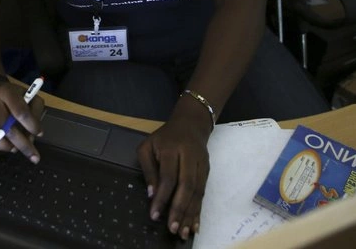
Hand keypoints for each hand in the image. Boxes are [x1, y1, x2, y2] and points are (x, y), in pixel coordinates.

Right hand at [0, 82, 43, 162]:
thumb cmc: (13, 97)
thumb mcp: (28, 96)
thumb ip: (35, 112)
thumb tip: (35, 134)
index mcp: (6, 92)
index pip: (20, 112)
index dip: (32, 125)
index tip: (39, 133)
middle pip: (6, 128)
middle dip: (22, 145)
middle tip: (33, 156)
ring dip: (5, 147)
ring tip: (14, 148)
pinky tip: (2, 146)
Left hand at [137, 104, 210, 240]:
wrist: (191, 124)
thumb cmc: (164, 138)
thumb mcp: (147, 147)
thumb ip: (148, 169)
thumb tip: (152, 195)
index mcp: (172, 149)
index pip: (168, 176)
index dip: (162, 197)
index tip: (155, 215)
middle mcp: (190, 157)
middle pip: (187, 185)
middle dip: (179, 209)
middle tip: (172, 228)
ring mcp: (202, 164)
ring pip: (198, 192)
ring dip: (191, 214)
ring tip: (184, 232)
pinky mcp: (208, 171)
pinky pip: (203, 193)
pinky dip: (199, 210)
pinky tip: (195, 224)